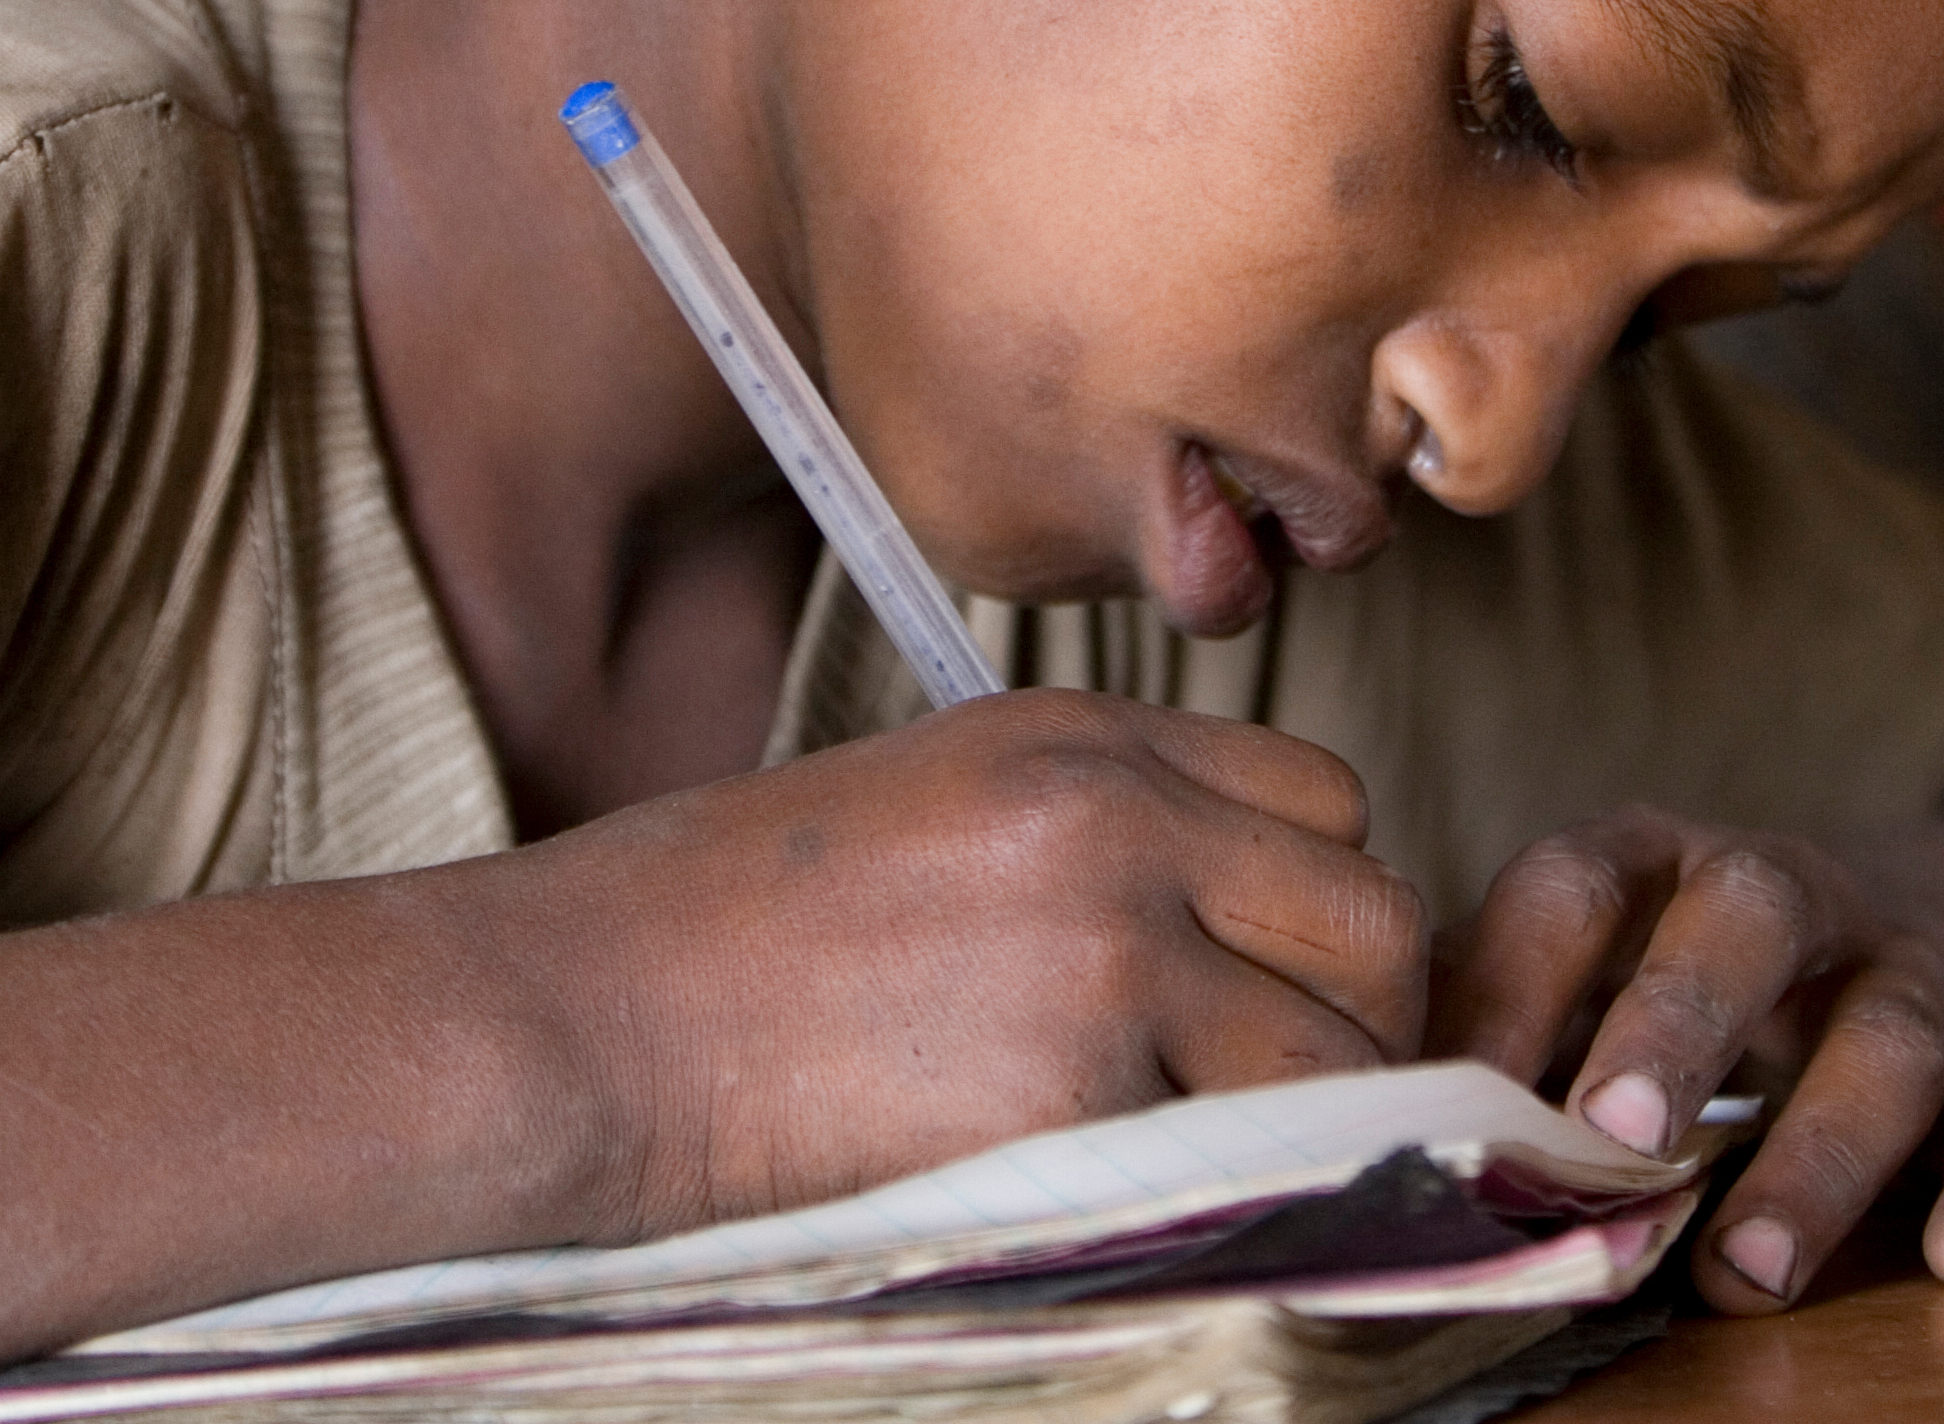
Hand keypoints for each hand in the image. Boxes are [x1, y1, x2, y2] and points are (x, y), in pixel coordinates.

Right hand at [485, 690, 1428, 1240]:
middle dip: (1352, 1019)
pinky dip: (1225, 1198)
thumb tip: (1233, 938)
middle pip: (1373, 914)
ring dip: (1312, 1123)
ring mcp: (1104, 948)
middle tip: (1267, 1096)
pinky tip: (1129, 1205)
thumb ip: (1094, 840)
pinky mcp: (1074, 1090)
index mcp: (1076, 737)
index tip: (1258, 985)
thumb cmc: (715, 940)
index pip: (1327, 797)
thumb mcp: (929, 810)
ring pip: (1348, 1047)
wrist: (570, 1019)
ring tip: (1203, 1162)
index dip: (1311, 907)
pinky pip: (1252, 1158)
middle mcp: (1115, 818)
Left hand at [1430, 806, 1943, 1310]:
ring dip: (1820, 1156)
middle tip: (1612, 1138)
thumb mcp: (1586, 965)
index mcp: (1658, 860)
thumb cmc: (1687, 967)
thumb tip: (1331, 1106)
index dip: (1514, 981)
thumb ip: (1483, 1016)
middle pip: (1746, 918)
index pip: (1575, 883)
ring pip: (1885, 1035)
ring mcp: (1908, 965)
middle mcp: (1789, 892)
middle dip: (1677, 1022)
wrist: (1918, 914)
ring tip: (1748, 1269)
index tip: (1460, 1097)